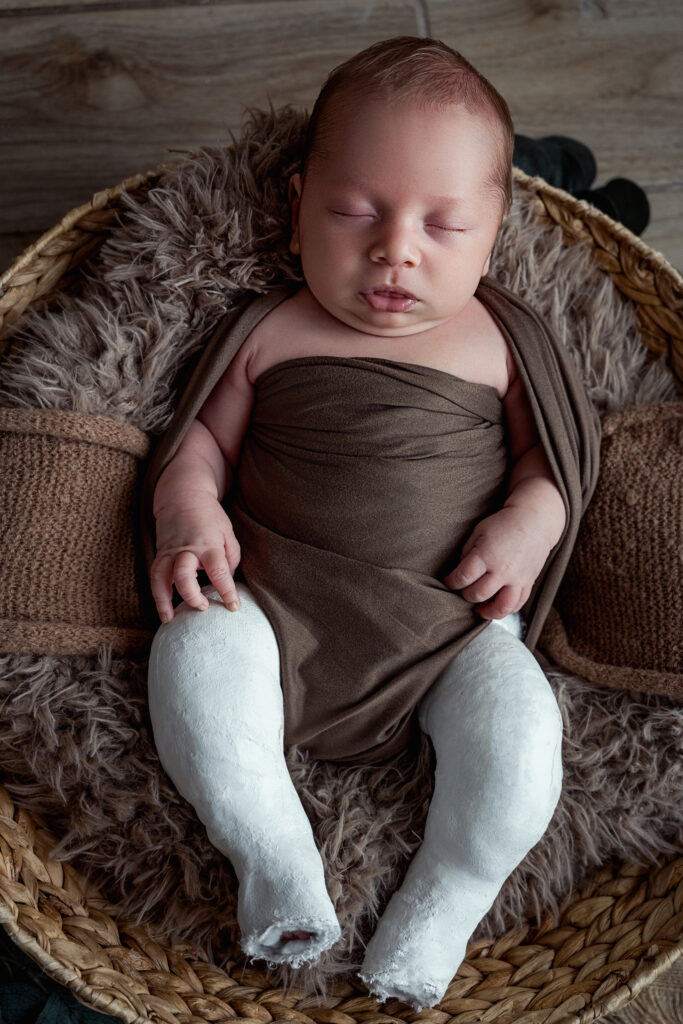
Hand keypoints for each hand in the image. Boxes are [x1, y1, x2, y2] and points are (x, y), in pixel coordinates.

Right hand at [150, 498, 241, 622]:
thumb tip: (228, 580)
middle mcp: (187, 550)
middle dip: (192, 595)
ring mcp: (170, 552)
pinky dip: (157, 593)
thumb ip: (231, 557)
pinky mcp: (160, 554)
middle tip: (202, 608)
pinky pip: (155, 575)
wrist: (183, 496)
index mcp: (209, 545)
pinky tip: (162, 608)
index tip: (233, 607)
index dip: (227, 592)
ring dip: (164, 600)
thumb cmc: (210, 516)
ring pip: (162, 577)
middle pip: (184, 575)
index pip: (220, 572)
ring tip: (169, 619)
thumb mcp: (227, 533)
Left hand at [443, 505, 553, 618]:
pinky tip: (498, 607)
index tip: (449, 582)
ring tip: (480, 609)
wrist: (534, 521)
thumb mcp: (479, 532)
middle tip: (464, 590)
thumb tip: (461, 570)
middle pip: (478, 594)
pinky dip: (507, 609)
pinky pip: (518, 603)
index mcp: (486, 555)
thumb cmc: (504, 523)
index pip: (463, 577)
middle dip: (466, 595)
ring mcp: (517, 578)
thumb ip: (467, 552)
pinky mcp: (528, 582)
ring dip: (487, 611)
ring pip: (501, 607)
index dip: (451, 582)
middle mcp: (502, 570)